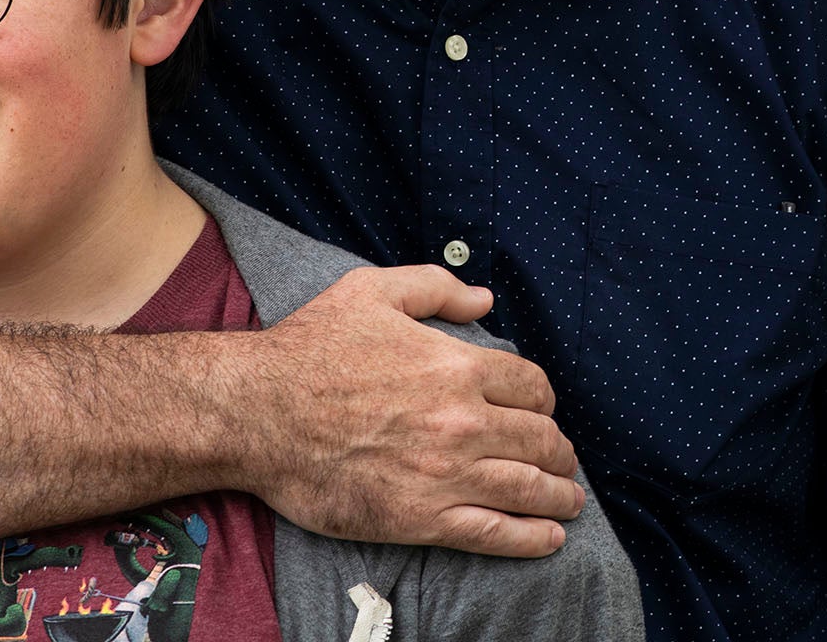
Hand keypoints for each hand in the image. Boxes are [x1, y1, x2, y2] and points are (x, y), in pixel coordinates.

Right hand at [222, 265, 583, 556]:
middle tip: (563, 458)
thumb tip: (485, 299)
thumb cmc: (310, 348)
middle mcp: (461, 420)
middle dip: (558, 450)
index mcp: (456, 365)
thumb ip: (436, 288)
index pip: (531, 386)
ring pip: (526, 487)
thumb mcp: (373, 291)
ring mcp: (444, 473)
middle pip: (538, 438)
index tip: (542, 411)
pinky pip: (492, 533)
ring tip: (570, 501)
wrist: (256, 412)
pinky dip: (530, 538)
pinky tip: (549, 538)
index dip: (544, 400)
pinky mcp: (419, 517)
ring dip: (558, 495)